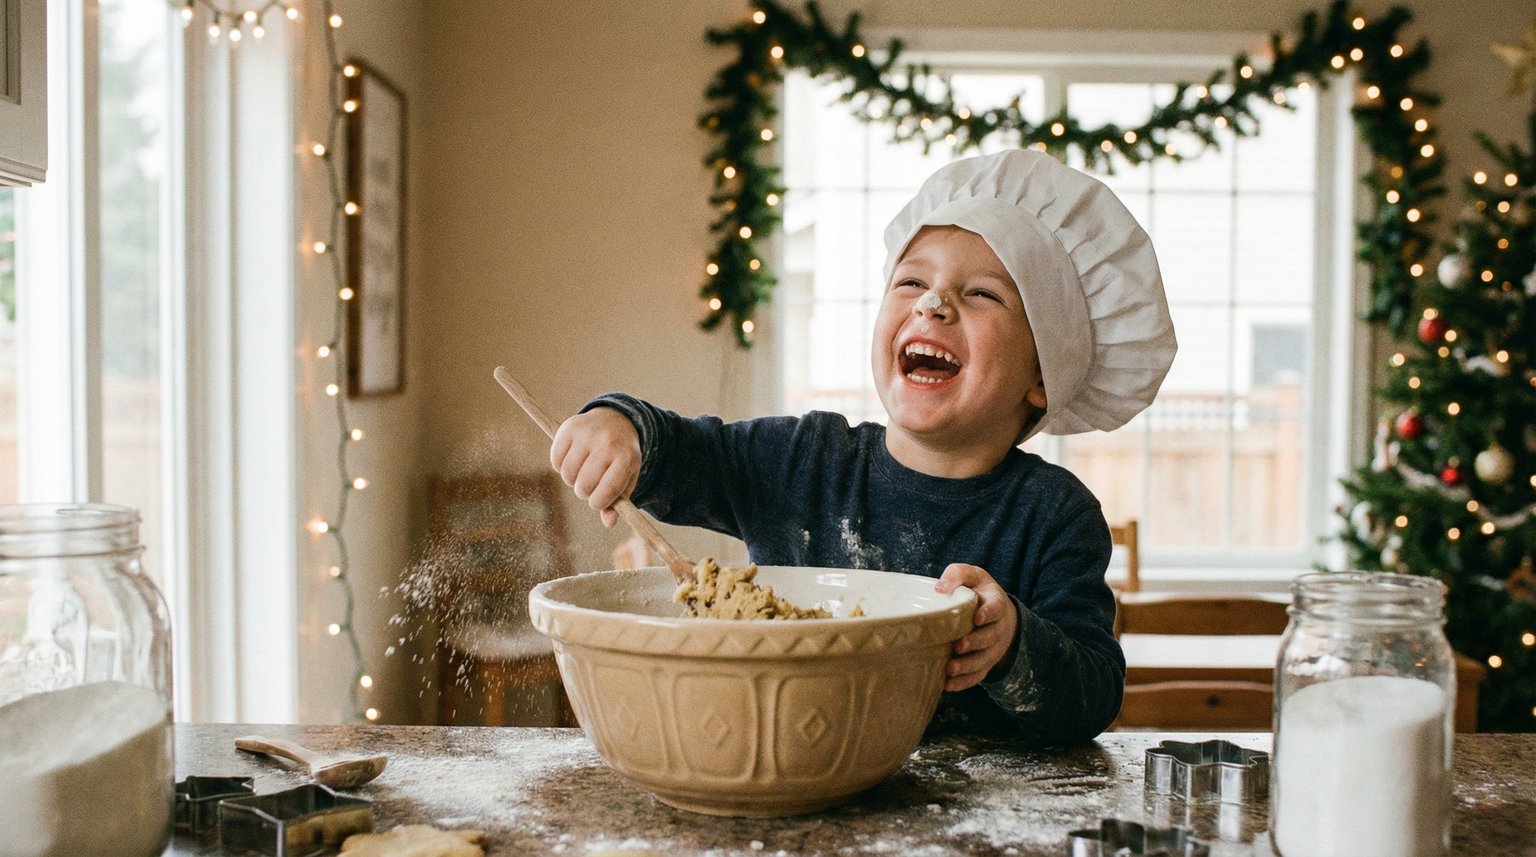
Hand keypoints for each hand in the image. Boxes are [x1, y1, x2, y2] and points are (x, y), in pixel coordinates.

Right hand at [550, 407, 640, 526]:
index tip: (597, 502)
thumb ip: (618, 501)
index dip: (598, 503)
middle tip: (589, 485)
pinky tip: (572, 460)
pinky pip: (555, 460)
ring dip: (571, 480)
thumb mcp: (627, 477)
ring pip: (567, 475)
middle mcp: (607, 443)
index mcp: (626, 458)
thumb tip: (609, 522)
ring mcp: (588, 434)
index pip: (608, 490)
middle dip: (584, 492)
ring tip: (582, 472)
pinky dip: (560, 466)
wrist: (616, 420)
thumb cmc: (620, 456)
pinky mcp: (569, 427)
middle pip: (584, 486)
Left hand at [935, 563, 1018, 691]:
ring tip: (950, 669)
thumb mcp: (973, 576)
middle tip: (959, 645)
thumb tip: (939, 588)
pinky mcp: (985, 663)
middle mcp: (998, 628)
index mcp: (996, 604)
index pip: (996, 609)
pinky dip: (964, 682)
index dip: (988, 614)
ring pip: (984, 660)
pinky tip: (948, 685)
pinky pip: (978, 675)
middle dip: (975, 643)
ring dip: (968, 666)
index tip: (978, 618)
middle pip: (990, 638)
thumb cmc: (978, 592)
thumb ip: (958, 574)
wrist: (997, 614)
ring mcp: (993, 648)